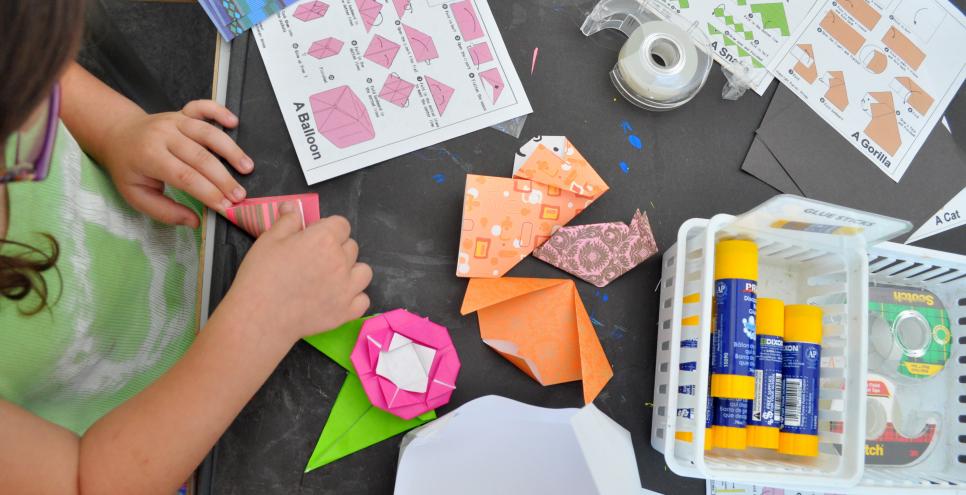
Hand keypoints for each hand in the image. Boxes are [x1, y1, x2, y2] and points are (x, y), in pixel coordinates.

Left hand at [101, 100, 253, 228]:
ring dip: (230, 150)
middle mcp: (163, 135)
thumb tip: (194, 221)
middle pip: (200, 157)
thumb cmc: (128, 168)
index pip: (185, 176)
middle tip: (240, 196)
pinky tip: (233, 122)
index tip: (225, 206)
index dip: (208, 192)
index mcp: (149, 157)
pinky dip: (219, 111)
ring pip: (207, 133)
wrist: (117, 135)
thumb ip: (164, 211)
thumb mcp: (136, 196)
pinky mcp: (182, 112)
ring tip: (247, 168)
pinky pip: (203, 107)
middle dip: (223, 178)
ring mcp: (174, 121)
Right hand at [223, 203, 372, 342]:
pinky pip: (363, 300)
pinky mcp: (347, 312)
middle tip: (315, 259)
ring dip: (351, 271)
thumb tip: (294, 207)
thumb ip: (287, 221)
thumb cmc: (261, 276)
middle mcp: (341, 261)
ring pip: (364, 271)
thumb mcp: (269, 239)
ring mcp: (347, 288)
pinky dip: (354, 298)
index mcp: (325, 239)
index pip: (341, 224)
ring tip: (330, 278)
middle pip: (351, 247)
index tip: (314, 237)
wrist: (260, 316)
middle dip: (337, 248)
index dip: (327, 228)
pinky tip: (337, 298)